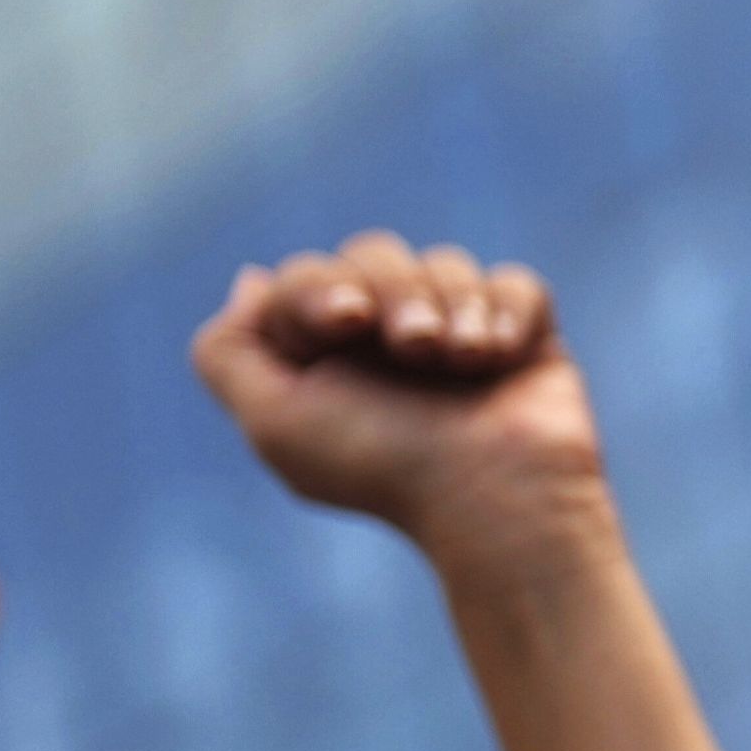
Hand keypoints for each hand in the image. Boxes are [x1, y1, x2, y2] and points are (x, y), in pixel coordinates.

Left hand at [191, 237, 603, 566]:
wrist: (493, 496)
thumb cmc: (382, 466)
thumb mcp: (275, 422)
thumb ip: (229, 353)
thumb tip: (250, 281)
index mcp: (325, 355)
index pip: (309, 274)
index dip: (323, 287)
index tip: (348, 323)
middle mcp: (386, 339)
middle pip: (375, 254)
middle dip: (396, 293)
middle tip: (416, 349)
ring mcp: (457, 334)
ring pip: (446, 264)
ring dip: (453, 307)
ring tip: (466, 361)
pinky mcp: (522, 336)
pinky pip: (515, 285)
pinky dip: (507, 312)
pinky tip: (499, 356)